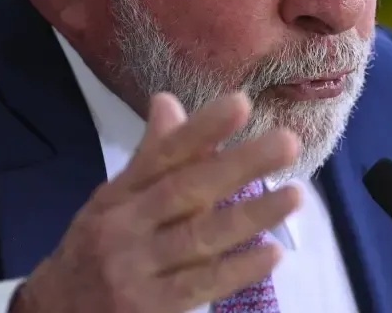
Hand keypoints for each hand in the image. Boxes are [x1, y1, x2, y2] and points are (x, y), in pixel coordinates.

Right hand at [10, 92, 301, 312]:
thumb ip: (151, 156)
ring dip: (251, 216)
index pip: (163, 155)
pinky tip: (272, 253)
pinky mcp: (150, 308)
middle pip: (186, 190)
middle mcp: (125, 227)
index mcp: (120, 195)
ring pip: (199, 238)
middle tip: (286, 143)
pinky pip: (202, 285)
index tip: (241, 102)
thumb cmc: (97, 248)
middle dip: (238, 165)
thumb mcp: (113, 200)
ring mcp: (137, 269)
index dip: (202, 129)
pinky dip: (238, 270)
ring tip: (294, 195)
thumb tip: (169, 100)